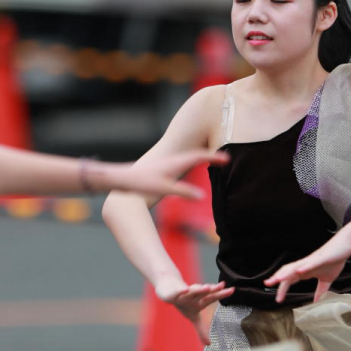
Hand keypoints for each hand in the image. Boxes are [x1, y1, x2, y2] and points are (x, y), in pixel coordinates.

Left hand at [101, 150, 228, 199]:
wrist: (123, 179)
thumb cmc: (142, 183)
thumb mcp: (165, 189)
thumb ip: (184, 192)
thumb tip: (203, 196)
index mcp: (176, 162)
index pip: (200, 156)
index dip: (214, 157)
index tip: (227, 158)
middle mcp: (173, 159)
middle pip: (196, 154)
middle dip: (211, 155)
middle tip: (225, 158)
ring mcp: (167, 163)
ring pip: (188, 157)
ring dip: (201, 157)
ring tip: (211, 159)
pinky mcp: (162, 167)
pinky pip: (182, 162)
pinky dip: (191, 162)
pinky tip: (189, 167)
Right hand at [154, 276, 234, 344]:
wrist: (169, 291)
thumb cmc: (185, 304)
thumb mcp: (193, 318)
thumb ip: (201, 330)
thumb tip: (209, 345)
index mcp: (201, 301)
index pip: (214, 297)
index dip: (223, 294)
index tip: (232, 290)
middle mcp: (195, 295)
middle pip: (206, 292)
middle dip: (214, 289)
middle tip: (222, 285)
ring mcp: (186, 293)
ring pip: (193, 291)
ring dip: (200, 289)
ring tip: (208, 288)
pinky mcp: (175, 293)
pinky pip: (178, 292)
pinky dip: (181, 291)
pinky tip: (185, 290)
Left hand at [264, 231, 350, 303]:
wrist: (345, 245)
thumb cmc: (335, 260)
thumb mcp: (327, 280)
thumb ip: (321, 290)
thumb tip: (317, 302)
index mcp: (306, 271)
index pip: (291, 280)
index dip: (282, 288)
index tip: (277, 298)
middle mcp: (305, 265)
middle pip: (288, 272)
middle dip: (277, 278)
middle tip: (267, 284)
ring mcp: (312, 261)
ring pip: (296, 267)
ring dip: (286, 273)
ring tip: (277, 279)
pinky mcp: (321, 257)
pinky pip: (311, 263)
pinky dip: (304, 267)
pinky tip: (298, 271)